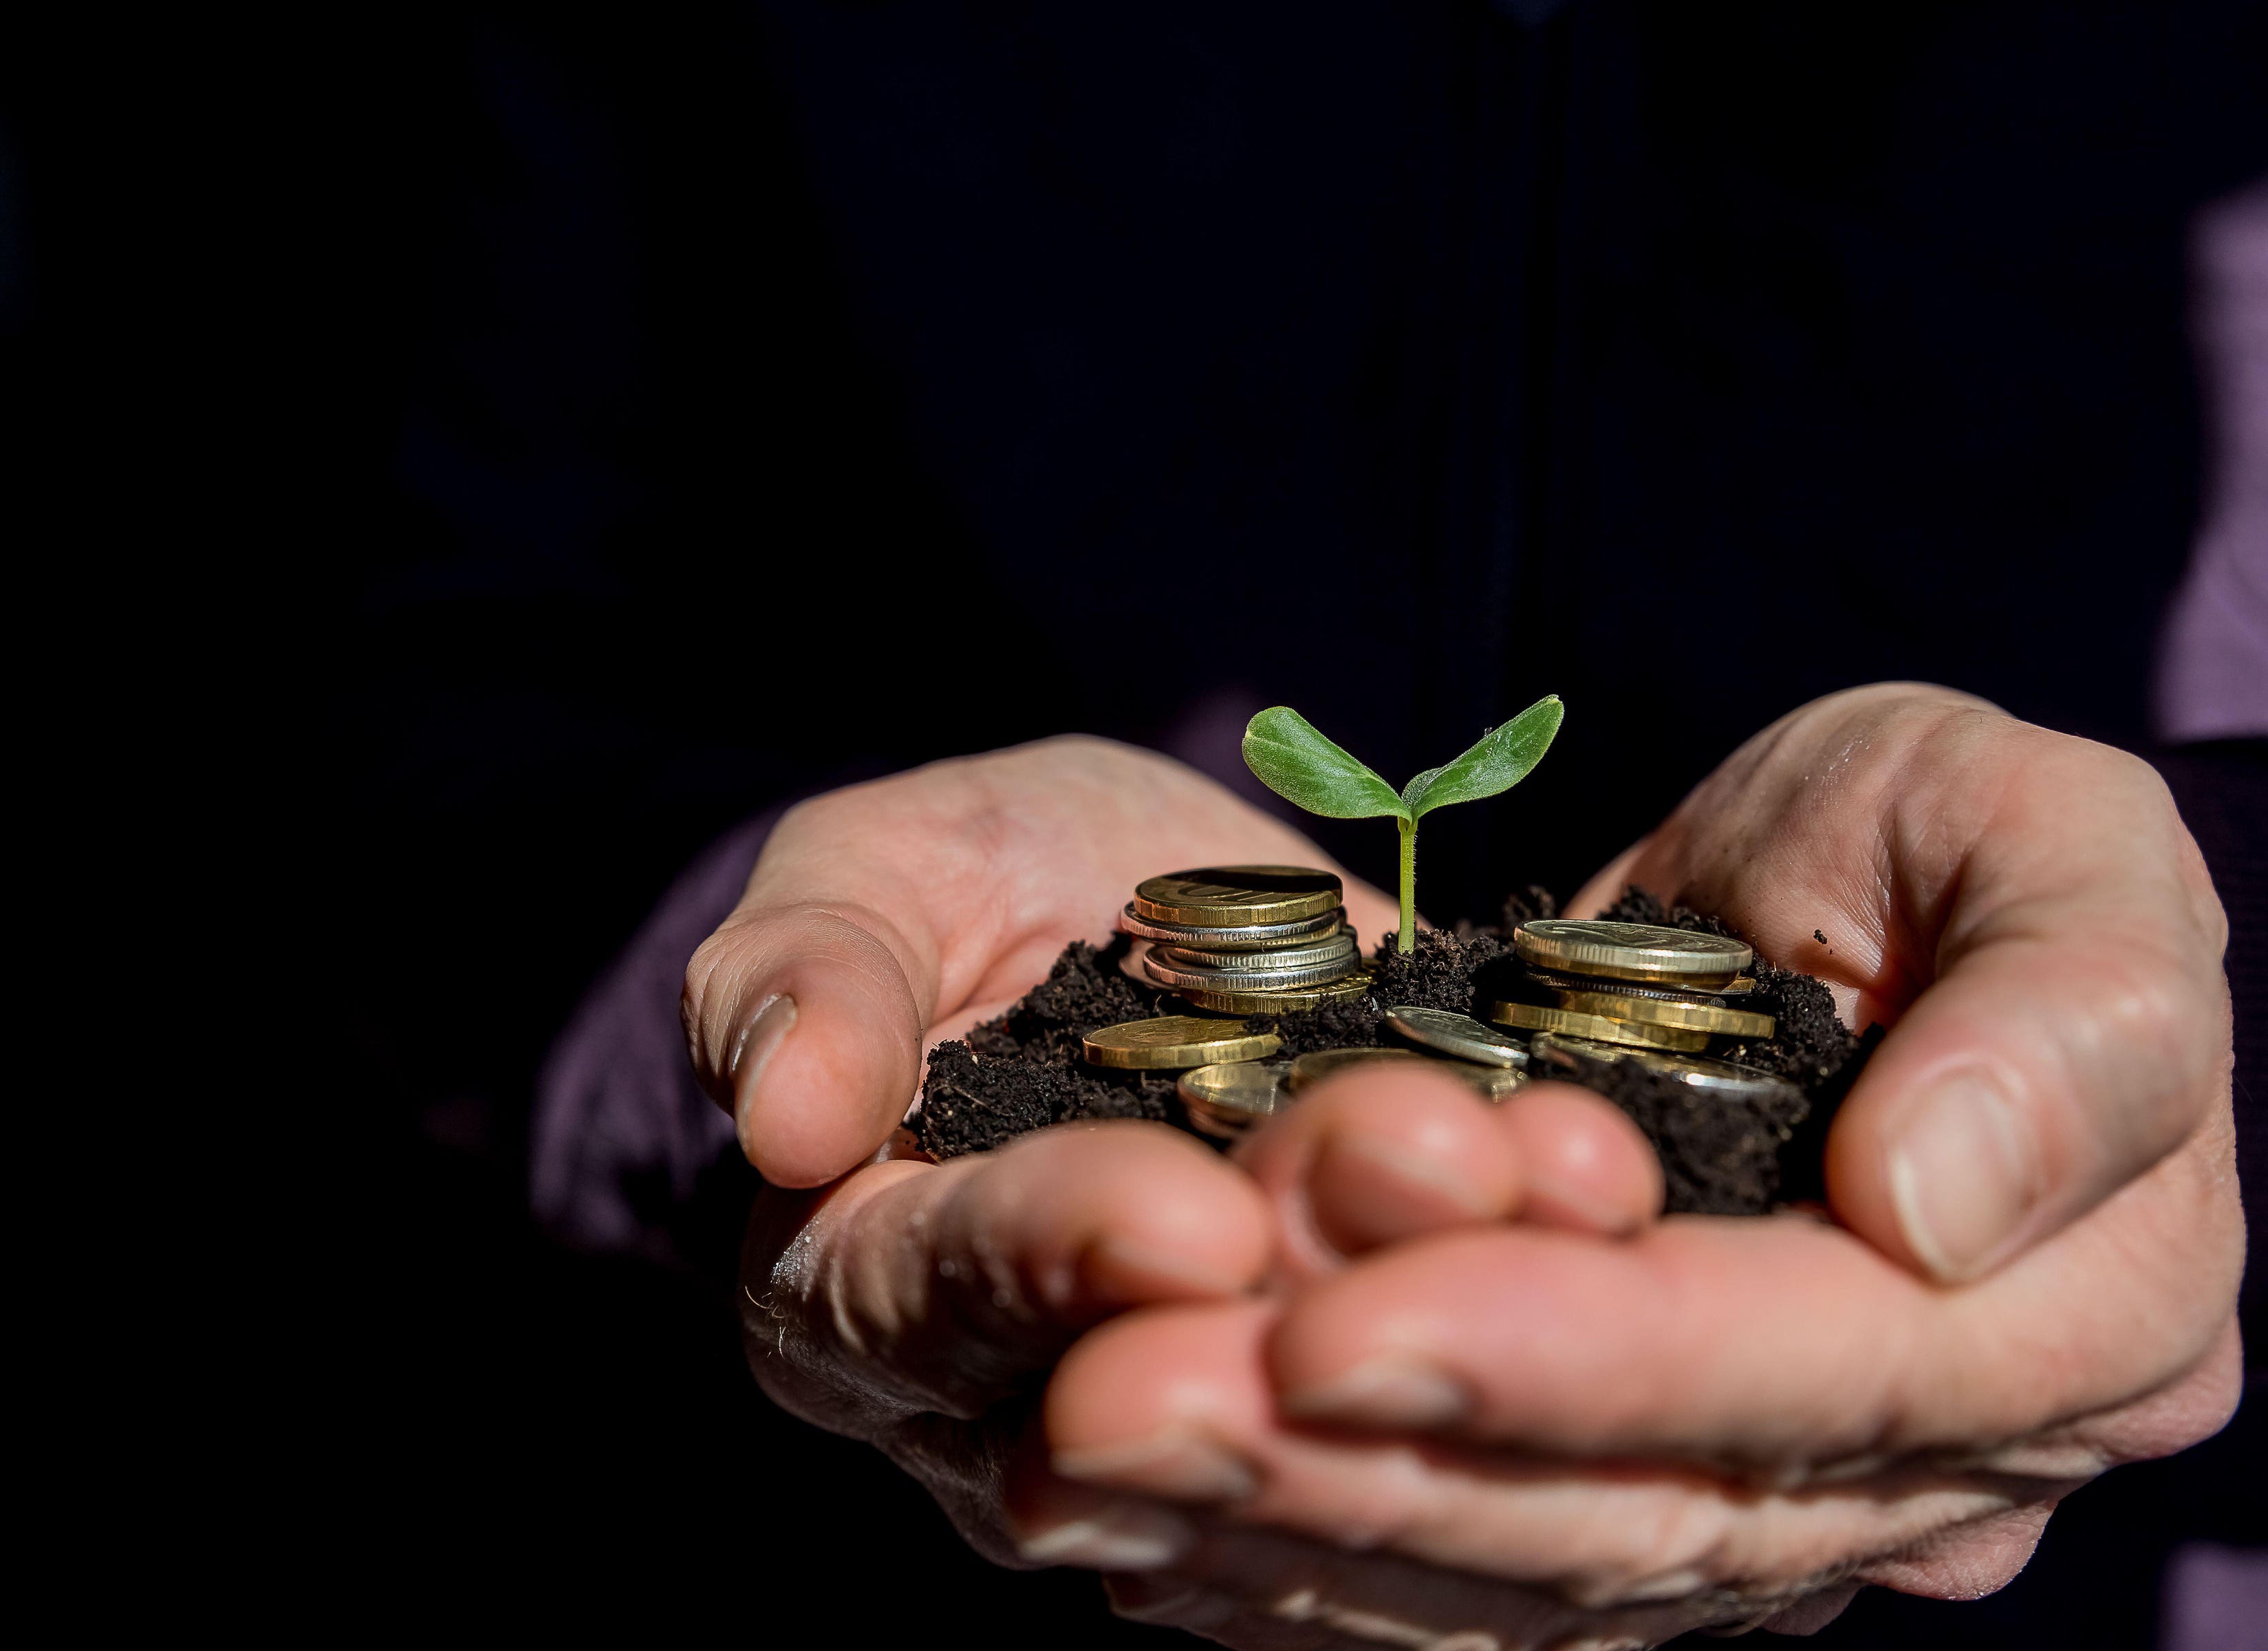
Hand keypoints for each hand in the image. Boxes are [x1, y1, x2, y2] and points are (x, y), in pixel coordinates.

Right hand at [688, 738, 1650, 1559]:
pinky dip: (1540, 1322)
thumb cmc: (973, 887)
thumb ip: (800, 976)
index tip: (1186, 1212)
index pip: (932, 1307)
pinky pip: (1440, 1412)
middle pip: (1147, 1402)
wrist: (1155, 920)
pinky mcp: (1359, 1398)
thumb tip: (780, 1118)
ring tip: (1555, 1164)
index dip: (1057, 1262)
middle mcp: (1019, 1411)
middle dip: (1299, 1287)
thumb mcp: (873, 875)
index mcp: (861, 1297)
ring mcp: (1204, 1423)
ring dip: (1449, 1302)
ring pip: (1318, 1425)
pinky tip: (1616, 1209)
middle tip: (1427, 1159)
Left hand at [1018, 687, 2241, 1637]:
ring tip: (1091, 1442)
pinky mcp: (1639, 1508)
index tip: (1349, 1325)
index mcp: (2090, 1316)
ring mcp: (1780, 1511)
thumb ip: (2070, 1014)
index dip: (1583, 1357)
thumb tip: (1930, 1212)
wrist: (1824, 908)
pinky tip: (1131, 1516)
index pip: (1817, 1372)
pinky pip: (1465, 1567)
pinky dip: (1295, 1549)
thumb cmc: (1942, 841)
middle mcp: (1934, 1464)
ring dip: (1291, 1517)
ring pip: (1526, 1566)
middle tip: (1132, 1404)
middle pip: (1641, 1507)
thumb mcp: (2044, 832)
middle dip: (1374, 1462)